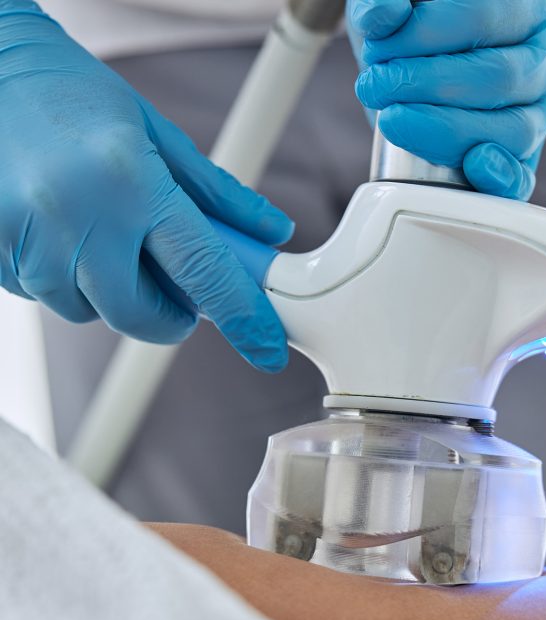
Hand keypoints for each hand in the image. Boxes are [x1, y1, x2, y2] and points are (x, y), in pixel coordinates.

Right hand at [0, 3, 292, 370]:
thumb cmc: (72, 95)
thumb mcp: (154, 132)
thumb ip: (215, 194)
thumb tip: (269, 233)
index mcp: (130, 179)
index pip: (203, 269)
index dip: (241, 317)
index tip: (265, 348)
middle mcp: (76, 211)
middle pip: (136, 314)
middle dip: (163, 317)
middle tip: (171, 293)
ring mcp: (26, 234)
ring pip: (84, 310)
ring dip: (105, 293)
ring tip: (99, 235)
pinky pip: (40, 295)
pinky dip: (61, 279)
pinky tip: (59, 232)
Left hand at [348, 0, 545, 200]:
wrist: (433, 64)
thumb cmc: (425, 31)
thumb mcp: (404, 6)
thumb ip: (388, 1)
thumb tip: (384, 14)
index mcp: (526, 7)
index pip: (479, 17)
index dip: (422, 36)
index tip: (379, 51)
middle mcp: (542, 57)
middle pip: (496, 78)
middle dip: (424, 86)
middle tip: (377, 86)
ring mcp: (540, 109)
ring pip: (512, 130)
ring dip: (444, 131)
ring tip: (393, 119)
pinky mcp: (523, 156)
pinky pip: (522, 176)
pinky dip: (499, 177)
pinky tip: (473, 165)